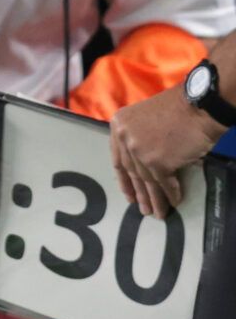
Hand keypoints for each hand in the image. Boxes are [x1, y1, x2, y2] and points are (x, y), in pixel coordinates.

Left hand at [111, 84, 221, 218]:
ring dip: (154, 199)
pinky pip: (163, 183)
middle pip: (132, 172)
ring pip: (146, 180)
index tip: (128, 195)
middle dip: (139, 193)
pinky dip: (170, 194)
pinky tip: (175, 202)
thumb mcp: (146, 119)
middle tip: (144, 209)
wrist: (201, 105)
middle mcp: (124, 138)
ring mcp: (139, 151)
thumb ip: (138, 138)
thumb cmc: (180, 109)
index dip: (124, 179)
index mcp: (118, 125)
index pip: (118, 158)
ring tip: (158, 213)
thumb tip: (142, 165)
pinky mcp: (157, 162)